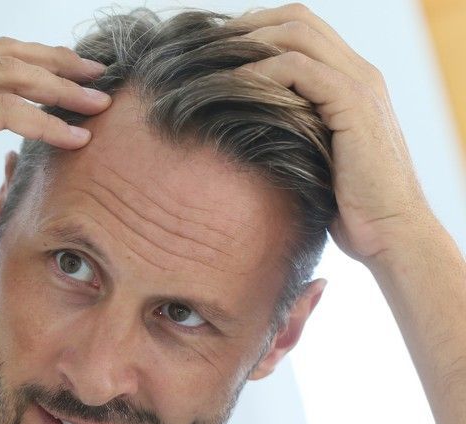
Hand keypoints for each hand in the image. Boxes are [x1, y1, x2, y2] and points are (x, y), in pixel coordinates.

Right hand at [0, 37, 110, 247]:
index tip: (69, 76)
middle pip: (8, 55)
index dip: (34, 63)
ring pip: (13, 76)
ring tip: (98, 106)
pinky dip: (45, 122)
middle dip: (58, 63)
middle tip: (98, 76)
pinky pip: (5, 111)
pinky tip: (73, 137)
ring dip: (62, 89)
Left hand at [234, 3, 434, 262]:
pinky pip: (298, 69)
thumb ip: (290, 131)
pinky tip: (231, 88)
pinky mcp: (353, 104)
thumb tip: (239, 127)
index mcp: (352, 80)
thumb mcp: (311, 158)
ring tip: (209, 66)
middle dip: (245, 28)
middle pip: (297, 19)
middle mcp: (360, 73)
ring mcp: (360, 85)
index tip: (215, 53)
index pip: (302, 28)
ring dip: (246, 45)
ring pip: (296, 34)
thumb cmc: (347, 207)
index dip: (256, 30)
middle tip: (203, 51)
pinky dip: (260, 72)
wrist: (390, 232)